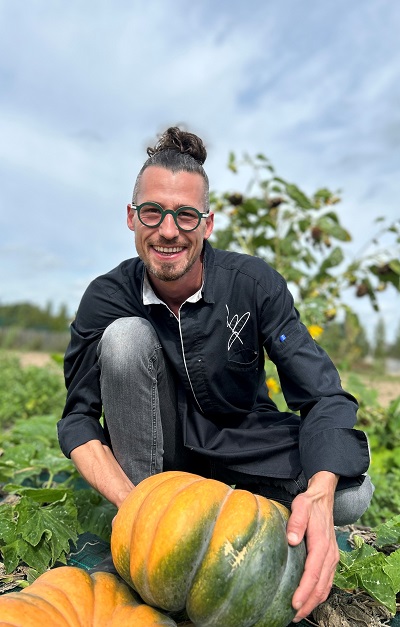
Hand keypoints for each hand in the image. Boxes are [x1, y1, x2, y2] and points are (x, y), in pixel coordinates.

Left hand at [287, 471, 338, 622]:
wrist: (324, 498)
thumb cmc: (310, 503)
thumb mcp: (301, 507)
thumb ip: (296, 522)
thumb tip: (291, 540)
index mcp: (321, 544)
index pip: (313, 573)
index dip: (304, 590)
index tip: (294, 603)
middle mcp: (329, 554)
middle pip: (320, 585)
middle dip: (308, 603)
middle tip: (293, 616)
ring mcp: (332, 558)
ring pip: (325, 586)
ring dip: (314, 601)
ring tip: (299, 613)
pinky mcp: (331, 559)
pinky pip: (327, 581)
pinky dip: (319, 594)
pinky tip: (309, 600)